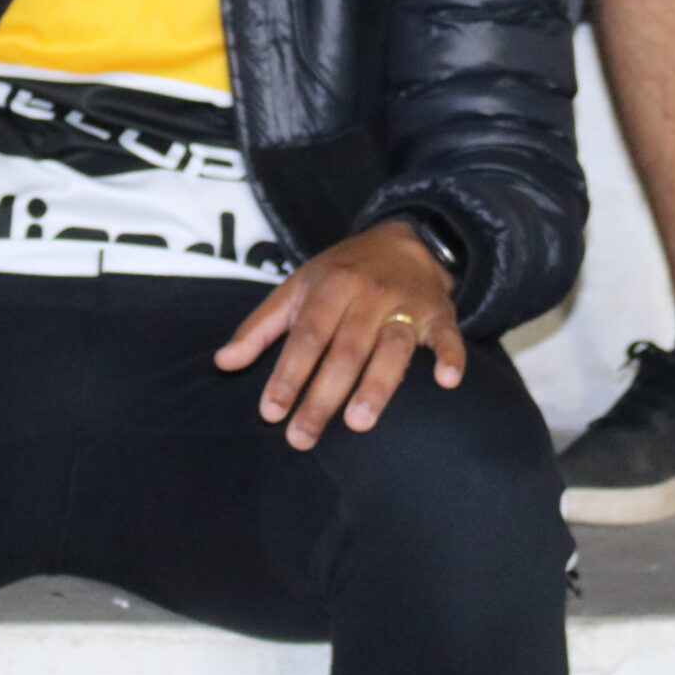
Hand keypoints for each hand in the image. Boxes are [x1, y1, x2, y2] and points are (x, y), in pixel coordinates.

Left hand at [214, 221, 464, 450]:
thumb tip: (223, 362)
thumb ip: (261, 327)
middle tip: (303, 438)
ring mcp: (407, 303)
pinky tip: (447, 382)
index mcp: (331, 285)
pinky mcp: (440, 314)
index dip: (289, 373)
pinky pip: (448, 336)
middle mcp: (369, 293)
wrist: (406, 237)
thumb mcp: (298, 287)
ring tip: (359, 422)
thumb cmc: (343, 272)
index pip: (307, 335)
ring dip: (377, 385)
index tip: (272, 412)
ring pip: (393, 347)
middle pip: (345, 349)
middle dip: (322, 396)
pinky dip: (451, 357)